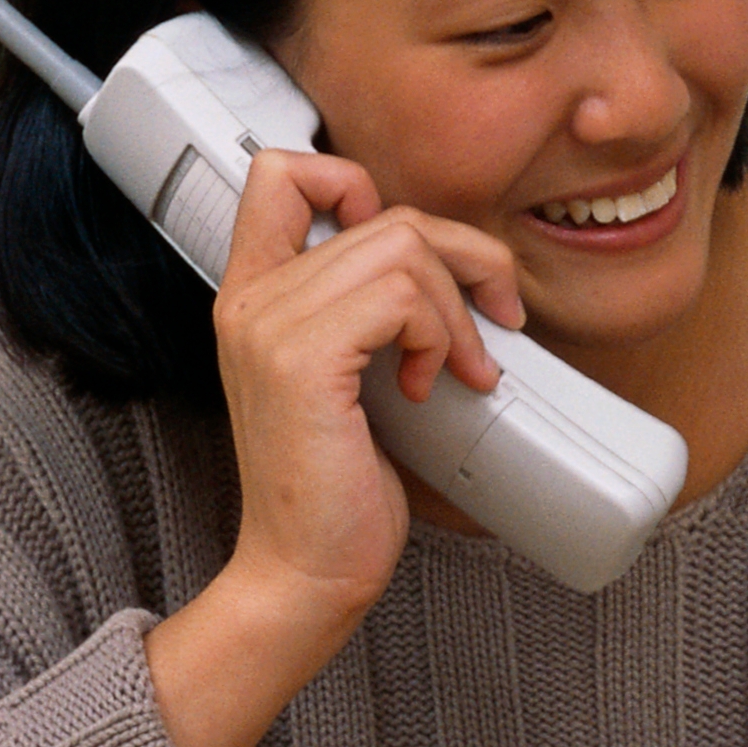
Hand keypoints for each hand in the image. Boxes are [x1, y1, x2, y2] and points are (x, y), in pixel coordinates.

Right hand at [146, 149, 522, 746]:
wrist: (305, 573)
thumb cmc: (338, 490)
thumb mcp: (354, 379)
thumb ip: (371, 315)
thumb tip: (455, 268)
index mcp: (255, 295)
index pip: (282, 174)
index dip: (357, 182)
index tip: (412, 254)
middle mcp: (252, 299)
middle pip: (383, 211)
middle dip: (464, 259)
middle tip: (495, 323)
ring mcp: (271, 325)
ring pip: (403, 248)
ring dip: (458, 308)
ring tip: (459, 369)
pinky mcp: (303, 360)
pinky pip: (401, 297)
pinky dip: (440, 336)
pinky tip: (433, 386)